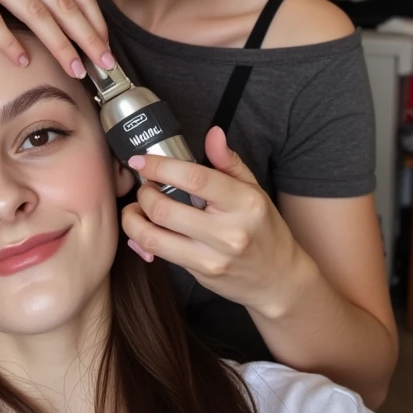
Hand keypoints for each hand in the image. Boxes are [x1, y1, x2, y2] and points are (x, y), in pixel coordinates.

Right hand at [0, 0, 112, 76]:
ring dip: (58, 42)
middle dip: (88, 37)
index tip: (108, 49)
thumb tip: (55, 19)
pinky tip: (20, 61)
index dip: (96, 21)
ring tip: (73, 69)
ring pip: (33, 10)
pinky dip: (7, 40)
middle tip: (105, 66)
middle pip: (62, 3)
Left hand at [122, 126, 310, 317]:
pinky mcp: (200, 274)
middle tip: (145, 187)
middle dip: (144, 193)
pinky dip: (141, 239)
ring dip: (133, 219)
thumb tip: (213, 133)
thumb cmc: (264, 229)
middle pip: (165, 208)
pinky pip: (159, 253)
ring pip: (153, 236)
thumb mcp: (254, 190)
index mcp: (245, 202)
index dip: (160, 166)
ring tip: (138, 209)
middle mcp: (229, 232)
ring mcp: (213, 257)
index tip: (141, 160)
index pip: (194, 178)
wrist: (278, 280)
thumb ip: (229, 162)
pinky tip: (145, 229)